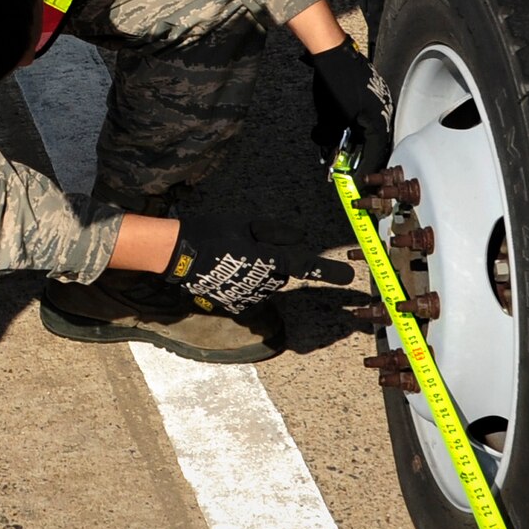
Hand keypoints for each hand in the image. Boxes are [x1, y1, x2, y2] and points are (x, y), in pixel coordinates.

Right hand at [165, 212, 354, 314]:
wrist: (179, 255)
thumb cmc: (212, 233)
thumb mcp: (245, 224)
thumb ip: (275, 232)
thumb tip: (298, 237)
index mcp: (270, 259)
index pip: (308, 266)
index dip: (330, 272)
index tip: (349, 277)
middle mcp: (265, 282)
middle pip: (283, 271)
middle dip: (274, 260)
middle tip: (248, 244)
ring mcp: (251, 297)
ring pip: (268, 282)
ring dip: (260, 271)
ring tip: (232, 256)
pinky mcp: (238, 304)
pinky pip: (252, 292)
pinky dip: (245, 282)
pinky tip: (227, 270)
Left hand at [309, 36, 392, 175]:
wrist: (332, 51)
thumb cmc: (333, 82)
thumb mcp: (329, 116)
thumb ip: (329, 138)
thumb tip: (328, 154)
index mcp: (378, 121)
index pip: (375, 153)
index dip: (365, 170)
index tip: (358, 183)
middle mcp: (383, 112)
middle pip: (373, 143)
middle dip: (358, 157)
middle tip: (349, 170)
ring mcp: (378, 102)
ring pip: (367, 130)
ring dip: (354, 141)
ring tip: (340, 150)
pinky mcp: (370, 94)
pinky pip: (364, 117)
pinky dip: (353, 127)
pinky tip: (340, 130)